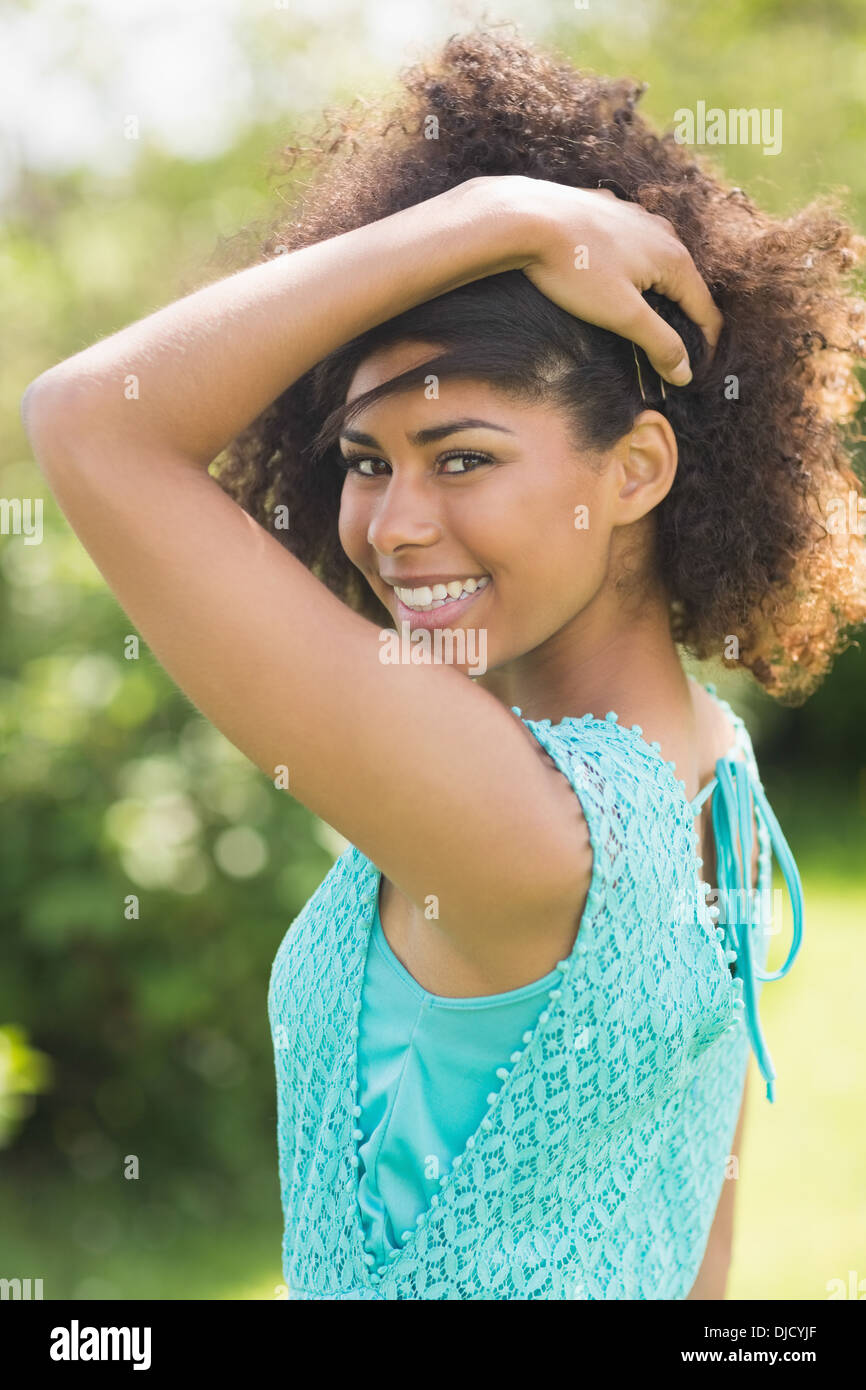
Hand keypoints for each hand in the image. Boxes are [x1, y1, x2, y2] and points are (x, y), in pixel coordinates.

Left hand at [475, 175, 722, 385]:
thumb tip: (685, 373)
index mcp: (674, 258)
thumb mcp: (622, 315)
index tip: (693, 373)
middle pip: (683, 286)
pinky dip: (630, 269)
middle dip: (680, 321)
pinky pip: (630, 246)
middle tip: (667, 355)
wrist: (525, 218)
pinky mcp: (608, 212)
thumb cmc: (575, 268)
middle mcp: (663, 232)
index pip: (706, 310)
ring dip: (655, 294)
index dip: (704, 345)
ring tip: (642, 322)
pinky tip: (612, 281)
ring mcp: (635, 217)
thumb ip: (659, 343)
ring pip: (656, 263)